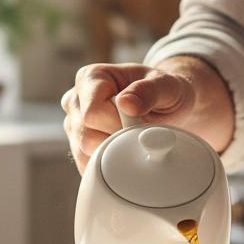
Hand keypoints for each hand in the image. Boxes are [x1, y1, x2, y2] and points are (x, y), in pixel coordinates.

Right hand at [60, 63, 196, 172]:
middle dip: (117, 141)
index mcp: (91, 77)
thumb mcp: (166, 86)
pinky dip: (107, 166)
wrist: (169, 105)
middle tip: (139, 132)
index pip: (92, 113)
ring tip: (132, 138)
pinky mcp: (77, 145)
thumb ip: (149, 91)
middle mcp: (76, 99)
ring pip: (83, 153)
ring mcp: (74, 123)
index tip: (139, 124)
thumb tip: (126, 104)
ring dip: (112, 154)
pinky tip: (124, 152)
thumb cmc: (164, 92)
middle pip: (85, 136)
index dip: (118, 126)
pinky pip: (85, 165)